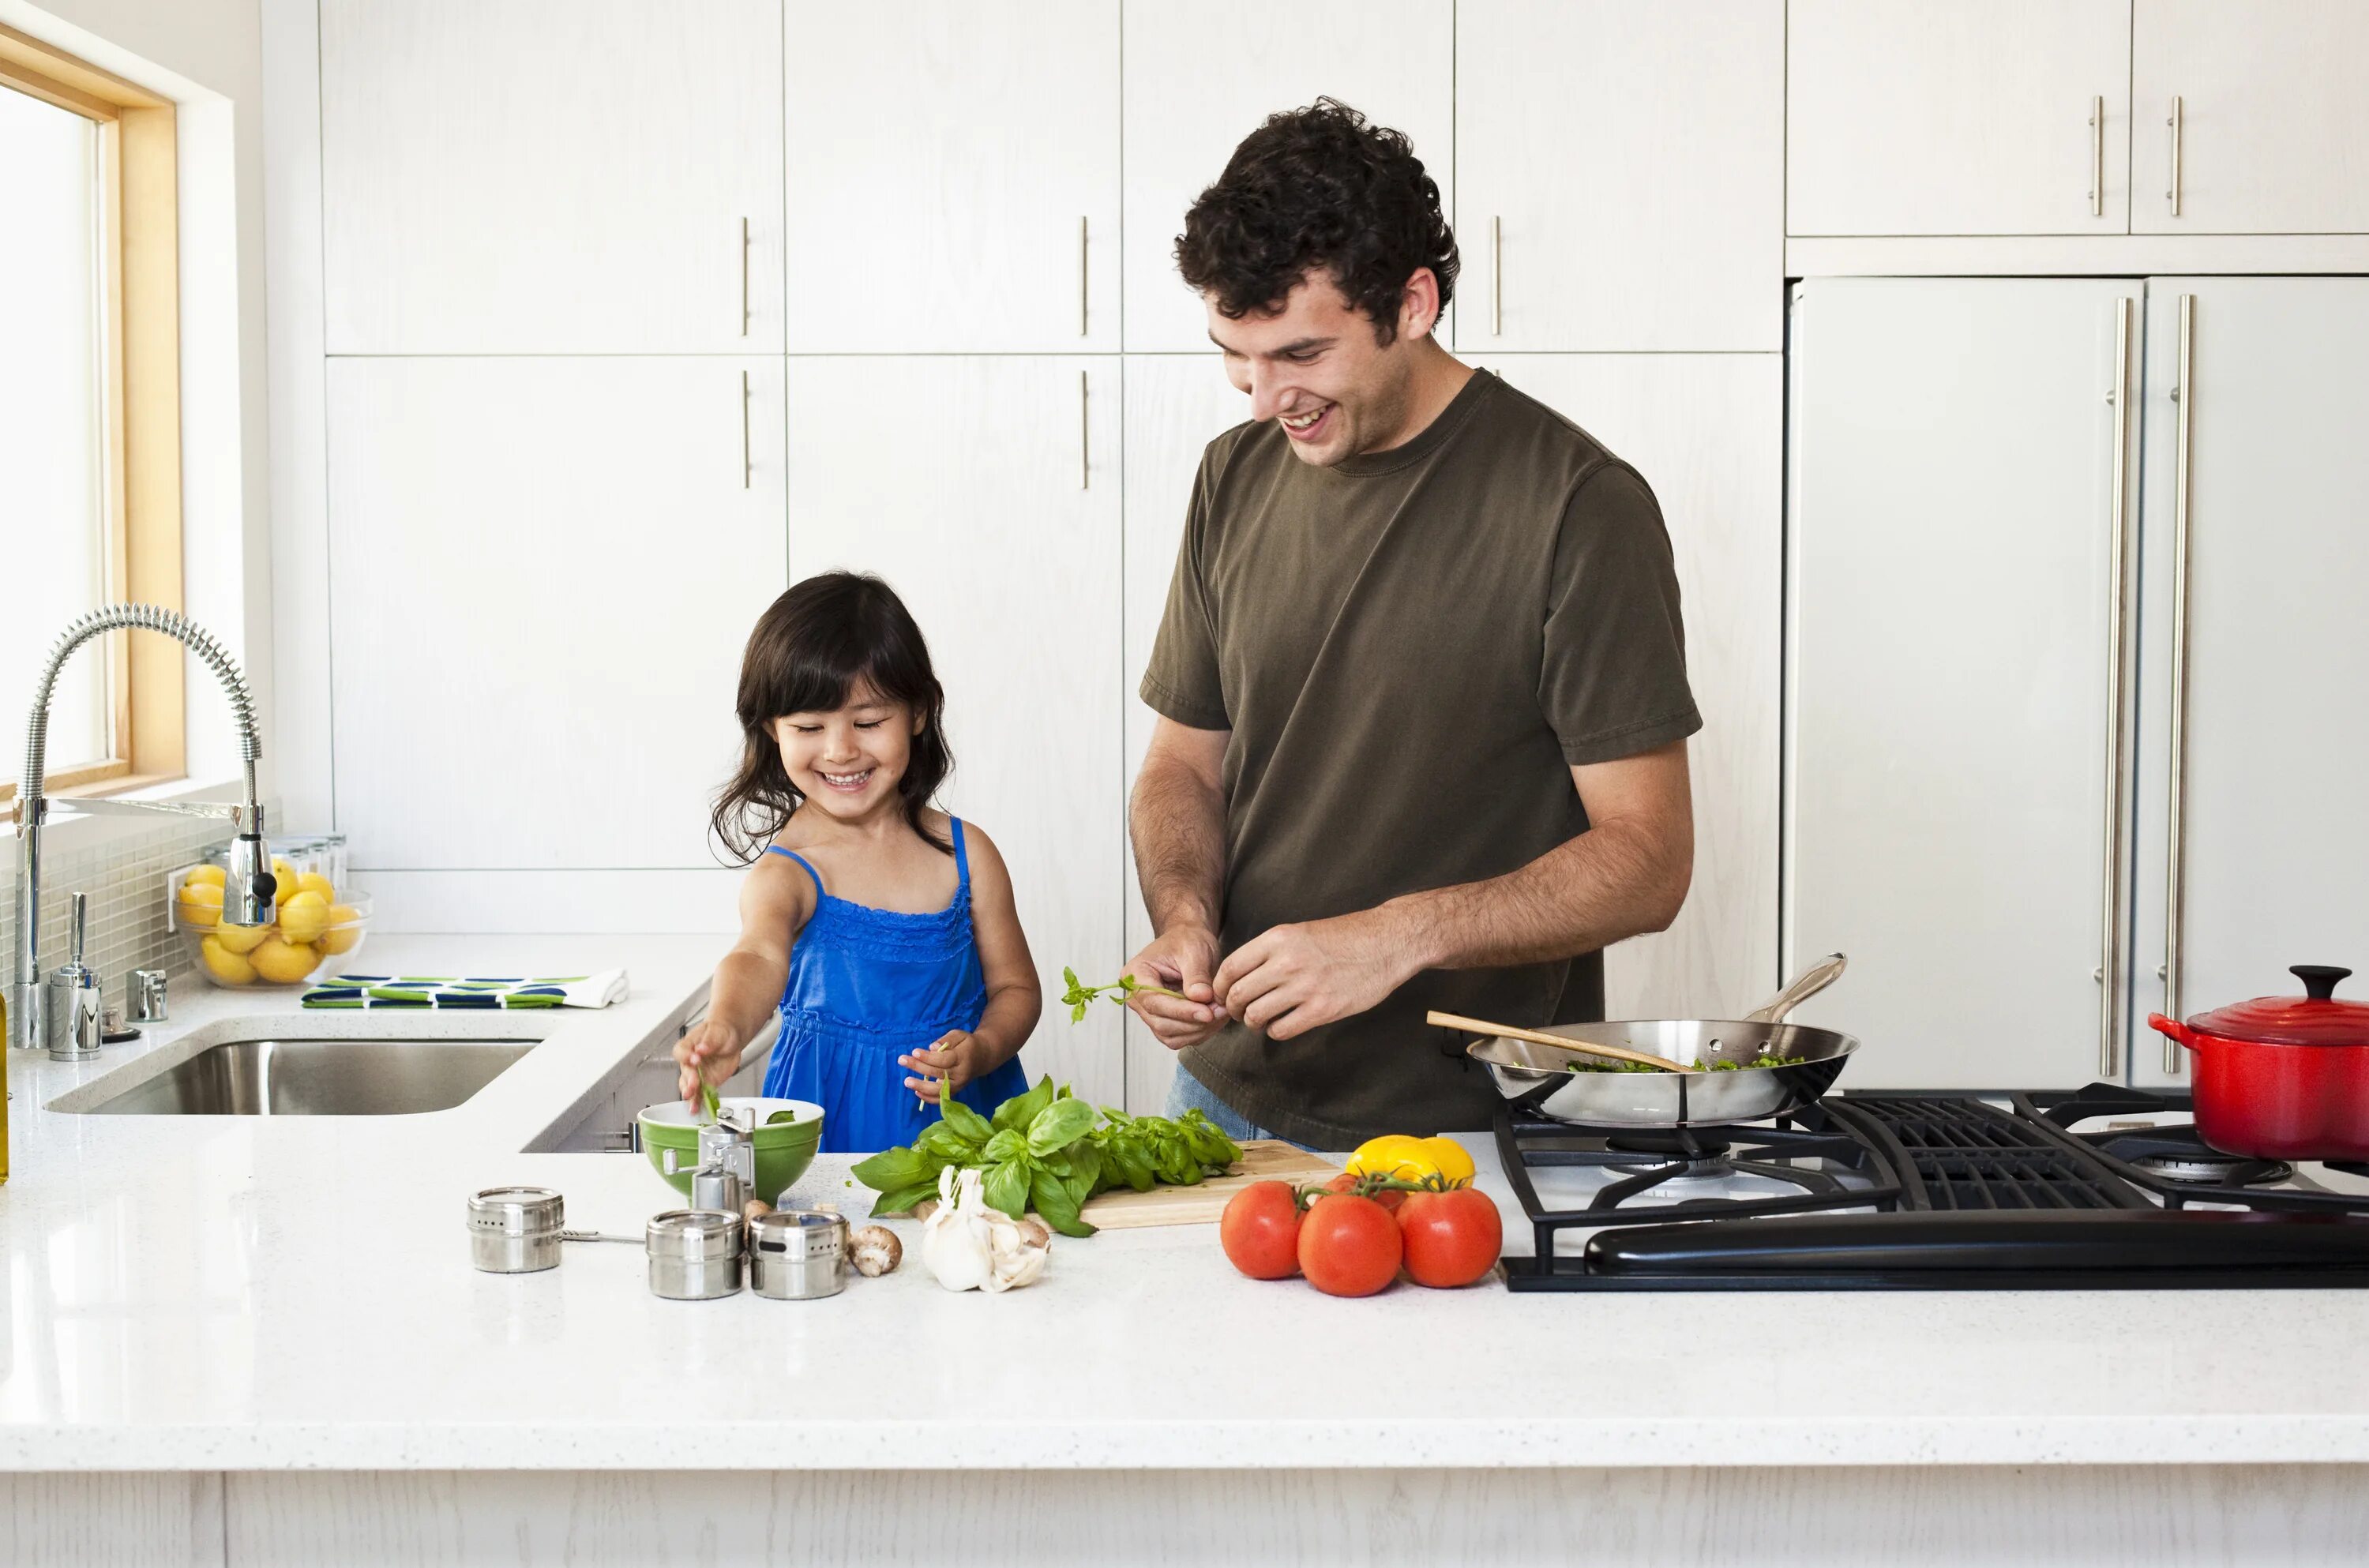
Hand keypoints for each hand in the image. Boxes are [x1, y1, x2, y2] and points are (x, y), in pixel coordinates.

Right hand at [674, 1016, 744, 1104]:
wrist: (731, 1038)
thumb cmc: (720, 1031)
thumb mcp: (717, 1031)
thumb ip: (709, 1041)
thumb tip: (701, 1048)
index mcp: (688, 1046)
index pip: (681, 1052)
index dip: (686, 1056)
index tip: (695, 1059)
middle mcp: (690, 1062)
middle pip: (685, 1072)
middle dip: (689, 1080)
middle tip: (694, 1083)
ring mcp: (697, 1074)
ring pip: (689, 1087)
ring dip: (691, 1096)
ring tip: (693, 1104)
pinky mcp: (707, 1083)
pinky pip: (701, 1094)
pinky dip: (701, 1102)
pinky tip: (699, 1108)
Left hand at [900, 1029, 995, 1104]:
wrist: (983, 1057)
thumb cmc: (968, 1044)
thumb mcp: (959, 1034)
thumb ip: (947, 1039)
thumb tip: (932, 1047)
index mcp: (963, 1057)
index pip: (944, 1060)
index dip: (928, 1057)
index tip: (914, 1052)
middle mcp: (961, 1073)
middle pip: (938, 1073)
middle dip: (919, 1067)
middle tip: (902, 1060)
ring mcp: (959, 1085)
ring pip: (939, 1089)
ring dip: (921, 1086)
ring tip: (907, 1081)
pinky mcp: (956, 1091)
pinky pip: (942, 1098)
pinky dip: (929, 1098)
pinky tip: (917, 1092)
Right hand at [1124, 923, 1225, 1051]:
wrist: (1189, 941)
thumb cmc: (1187, 940)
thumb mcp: (1194, 951)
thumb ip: (1196, 975)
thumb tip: (1201, 998)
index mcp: (1136, 974)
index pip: (1155, 1002)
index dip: (1182, 1011)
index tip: (1208, 1013)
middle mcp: (1137, 997)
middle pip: (1161, 1023)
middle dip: (1194, 1022)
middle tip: (1221, 1011)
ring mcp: (1149, 1012)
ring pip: (1170, 1036)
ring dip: (1198, 1030)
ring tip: (1220, 1013)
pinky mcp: (1163, 1021)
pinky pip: (1178, 1038)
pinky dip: (1198, 1032)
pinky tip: (1214, 1019)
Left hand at [1212, 909, 1419, 1040]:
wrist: (1386, 943)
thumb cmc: (1343, 938)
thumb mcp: (1299, 932)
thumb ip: (1270, 952)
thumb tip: (1239, 978)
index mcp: (1278, 939)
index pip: (1229, 968)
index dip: (1219, 987)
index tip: (1222, 995)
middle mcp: (1286, 962)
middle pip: (1237, 995)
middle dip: (1232, 1008)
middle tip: (1240, 1012)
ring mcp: (1304, 987)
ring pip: (1255, 1015)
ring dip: (1253, 1022)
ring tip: (1262, 1019)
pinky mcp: (1322, 1010)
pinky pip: (1281, 1030)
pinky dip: (1276, 1031)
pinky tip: (1285, 1023)